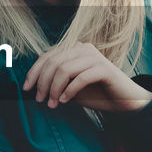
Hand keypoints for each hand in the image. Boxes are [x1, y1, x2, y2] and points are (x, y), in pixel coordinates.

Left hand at [22, 42, 151, 112]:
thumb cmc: (95, 93)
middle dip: (43, 83)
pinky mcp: (104, 68)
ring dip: (54, 89)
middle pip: (53, 62)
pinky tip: (65, 101)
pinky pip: (80, 78)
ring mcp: (94, 57)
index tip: (27, 89)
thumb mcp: (70, 87)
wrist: (124, 101)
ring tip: (53, 104)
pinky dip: (69, 90)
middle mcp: (83, 48)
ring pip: (64, 69)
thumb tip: (33, 86)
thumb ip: (55, 82)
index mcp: (74, 49)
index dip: (34, 72)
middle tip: (40, 101)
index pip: (47, 56)